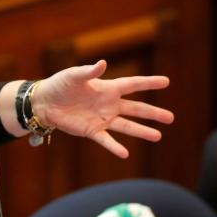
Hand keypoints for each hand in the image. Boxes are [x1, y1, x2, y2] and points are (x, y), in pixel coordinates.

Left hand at [32, 60, 173, 158]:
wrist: (45, 102)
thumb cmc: (60, 84)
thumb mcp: (74, 75)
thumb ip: (89, 71)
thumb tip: (103, 63)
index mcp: (107, 88)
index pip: (133, 84)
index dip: (149, 83)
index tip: (166, 82)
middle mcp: (109, 104)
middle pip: (136, 108)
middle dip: (153, 113)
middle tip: (171, 118)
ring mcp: (102, 119)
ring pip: (126, 126)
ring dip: (141, 131)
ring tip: (158, 136)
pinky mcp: (92, 131)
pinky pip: (106, 140)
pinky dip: (115, 147)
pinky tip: (125, 153)